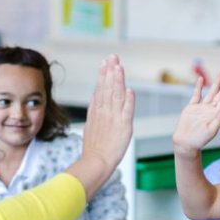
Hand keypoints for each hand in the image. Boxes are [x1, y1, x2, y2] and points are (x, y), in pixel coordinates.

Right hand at [72, 55, 135, 196]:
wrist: (96, 162)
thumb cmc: (94, 149)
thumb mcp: (90, 124)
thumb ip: (94, 109)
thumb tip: (94, 94)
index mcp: (98, 112)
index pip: (101, 89)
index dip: (104, 75)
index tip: (105, 62)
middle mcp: (105, 112)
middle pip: (108, 88)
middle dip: (110, 71)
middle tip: (112, 57)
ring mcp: (114, 119)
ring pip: (116, 96)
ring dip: (117, 81)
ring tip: (119, 67)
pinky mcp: (123, 127)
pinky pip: (126, 112)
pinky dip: (128, 101)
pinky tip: (129, 90)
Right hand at [172, 72, 219, 156]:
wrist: (185, 143)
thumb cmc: (199, 140)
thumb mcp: (211, 130)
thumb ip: (219, 119)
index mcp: (216, 114)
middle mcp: (210, 109)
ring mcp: (201, 108)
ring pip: (210, 92)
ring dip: (216, 83)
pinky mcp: (192, 108)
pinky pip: (196, 95)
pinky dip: (198, 87)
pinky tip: (201, 79)